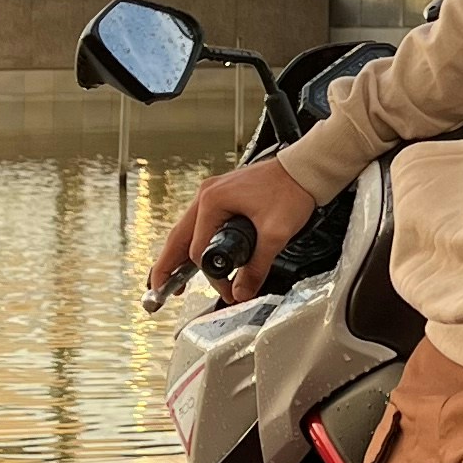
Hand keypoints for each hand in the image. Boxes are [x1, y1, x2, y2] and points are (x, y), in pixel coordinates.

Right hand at [147, 156, 317, 307]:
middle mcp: (206, 194)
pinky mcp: (222, 194)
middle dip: (167, 266)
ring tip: (170, 277)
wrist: (305, 170)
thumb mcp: (275, 234)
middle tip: (157, 290)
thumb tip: (242, 292)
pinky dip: (192, 241)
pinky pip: (198, 222)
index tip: (229, 291)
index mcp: (212, 201)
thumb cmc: (291, 191)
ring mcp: (212, 192)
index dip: (212, 277)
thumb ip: (256, 267)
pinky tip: (191, 254)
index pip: (199, 249)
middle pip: (178, 238)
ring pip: (185, 230)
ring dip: (177, 254)